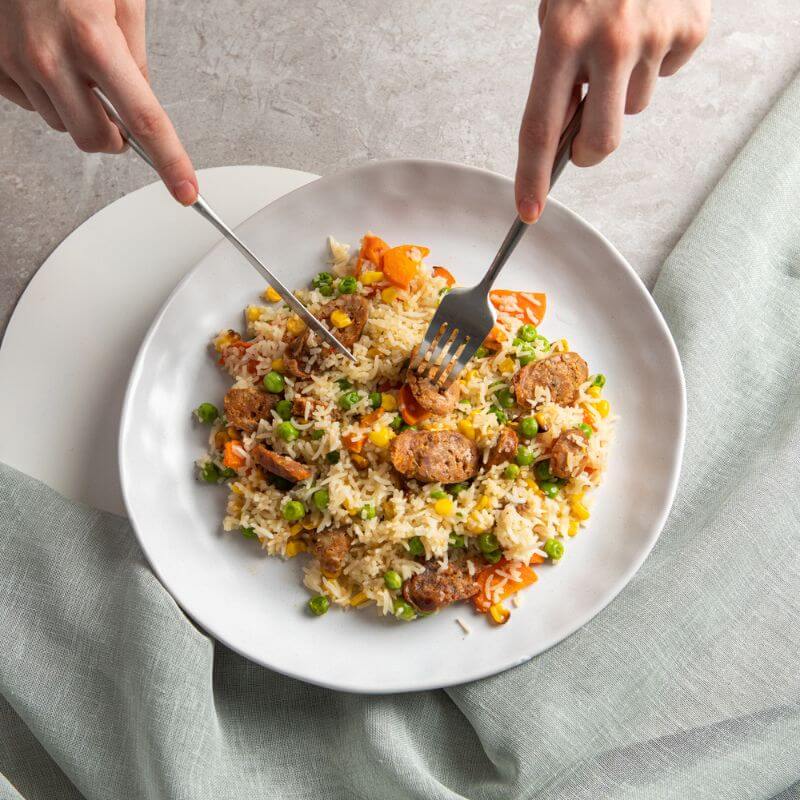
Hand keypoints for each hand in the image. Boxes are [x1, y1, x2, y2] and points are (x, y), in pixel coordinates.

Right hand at [0, 0, 196, 204]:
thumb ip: (134, 52)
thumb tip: (141, 94)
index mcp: (93, 38)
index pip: (144, 120)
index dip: (170, 160)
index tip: (185, 190)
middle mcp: (50, 57)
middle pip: (96, 139)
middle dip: (116, 138)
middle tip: (120, 113)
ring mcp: (15, 62)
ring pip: (61, 124)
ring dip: (79, 110)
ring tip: (76, 64)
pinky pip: (30, 105)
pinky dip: (47, 94)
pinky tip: (49, 60)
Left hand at [515, 0, 709, 222]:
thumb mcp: (556, 14)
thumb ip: (558, 73)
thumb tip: (563, 132)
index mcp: (561, 36)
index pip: (539, 127)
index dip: (532, 177)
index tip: (528, 210)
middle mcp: (609, 40)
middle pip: (600, 141)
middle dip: (589, 150)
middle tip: (583, 138)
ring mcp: (654, 34)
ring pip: (634, 107)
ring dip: (623, 89)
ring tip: (621, 40)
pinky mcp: (691, 28)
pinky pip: (667, 74)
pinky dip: (656, 60)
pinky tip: (650, 25)